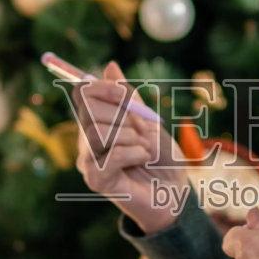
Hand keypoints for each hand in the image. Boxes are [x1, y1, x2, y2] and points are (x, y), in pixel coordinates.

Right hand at [73, 60, 188, 235]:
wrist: (175, 192)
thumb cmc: (161, 158)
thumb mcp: (148, 121)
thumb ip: (128, 96)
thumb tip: (110, 66)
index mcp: (96, 122)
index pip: (83, 94)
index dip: (103, 87)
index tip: (125, 94)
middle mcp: (86, 141)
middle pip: (88, 111)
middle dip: (122, 116)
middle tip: (142, 133)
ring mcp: (88, 162)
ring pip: (97, 132)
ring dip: (131, 136)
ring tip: (145, 148)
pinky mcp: (96, 181)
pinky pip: (110, 156)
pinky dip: (134, 153)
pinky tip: (144, 160)